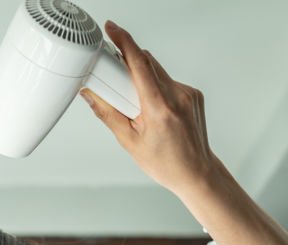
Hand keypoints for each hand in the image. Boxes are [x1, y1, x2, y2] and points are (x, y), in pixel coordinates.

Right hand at [80, 21, 219, 195]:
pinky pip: (167, 80)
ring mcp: (188, 93)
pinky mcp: (193, 93)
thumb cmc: (165, 163)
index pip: (139, 64)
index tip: (112, 30)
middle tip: (114, 82)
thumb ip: (108, 113)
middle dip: (127, 66)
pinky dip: (155, 87)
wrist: (196, 172)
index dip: (124, 42)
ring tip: (138, 106)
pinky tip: (154, 109)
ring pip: (157, 70)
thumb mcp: (129, 142)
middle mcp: (177, 96)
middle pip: (146, 63)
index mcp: (160, 108)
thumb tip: (91, 94)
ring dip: (141, 79)